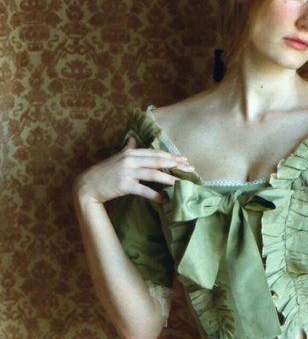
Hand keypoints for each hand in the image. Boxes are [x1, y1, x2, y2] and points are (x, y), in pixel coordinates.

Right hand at [74, 136, 194, 203]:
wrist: (87, 185)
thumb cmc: (104, 172)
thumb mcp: (117, 158)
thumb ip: (128, 149)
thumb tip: (134, 139)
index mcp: (131, 153)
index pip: (155, 153)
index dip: (171, 156)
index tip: (185, 160)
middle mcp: (130, 160)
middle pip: (158, 161)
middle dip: (176, 165)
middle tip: (190, 170)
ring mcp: (127, 172)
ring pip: (153, 174)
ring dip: (169, 179)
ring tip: (182, 184)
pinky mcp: (123, 185)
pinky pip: (143, 190)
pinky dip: (155, 195)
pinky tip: (164, 199)